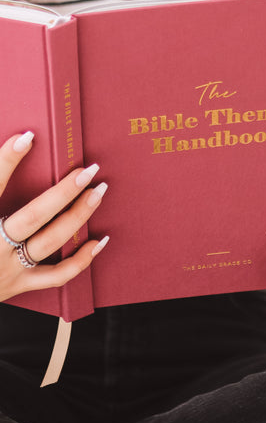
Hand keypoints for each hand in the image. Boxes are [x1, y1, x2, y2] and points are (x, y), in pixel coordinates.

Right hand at [0, 132, 108, 302]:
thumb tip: (16, 146)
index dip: (6, 161)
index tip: (27, 137)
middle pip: (33, 217)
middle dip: (64, 192)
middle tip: (88, 170)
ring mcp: (6, 269)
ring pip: (50, 241)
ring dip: (79, 215)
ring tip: (98, 191)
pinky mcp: (18, 285)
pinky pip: (57, 275)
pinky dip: (82, 259)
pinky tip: (99, 240)